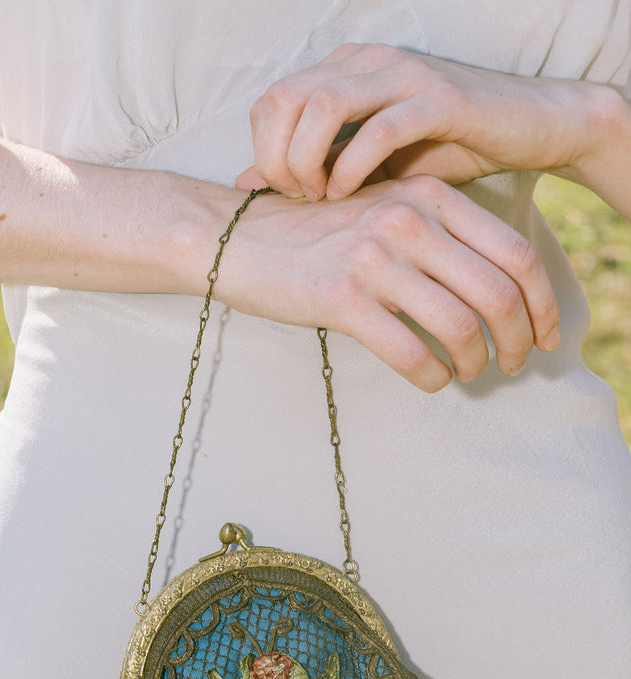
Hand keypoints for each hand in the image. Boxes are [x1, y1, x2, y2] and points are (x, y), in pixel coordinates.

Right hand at [216, 176, 559, 390]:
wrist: (237, 238)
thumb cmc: (316, 234)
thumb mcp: (384, 212)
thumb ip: (439, 236)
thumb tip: (495, 292)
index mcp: (428, 196)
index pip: (515, 253)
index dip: (543, 303)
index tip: (545, 334)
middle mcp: (408, 220)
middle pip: (498, 294)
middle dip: (519, 341)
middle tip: (514, 365)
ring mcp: (374, 257)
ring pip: (461, 328)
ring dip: (476, 363)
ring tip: (470, 373)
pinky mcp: (343, 298)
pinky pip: (412, 353)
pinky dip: (434, 377)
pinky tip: (433, 380)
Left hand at [237, 43, 597, 200]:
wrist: (528, 130)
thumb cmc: (447, 150)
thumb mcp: (369, 165)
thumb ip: (315, 170)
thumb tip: (248, 186)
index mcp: (345, 72)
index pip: (273, 100)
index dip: (265, 150)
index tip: (285, 195)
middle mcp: (366, 62)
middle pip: (285, 98)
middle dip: (277, 158)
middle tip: (297, 199)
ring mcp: (402, 75)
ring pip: (323, 104)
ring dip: (309, 159)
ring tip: (321, 198)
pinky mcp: (439, 99)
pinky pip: (379, 128)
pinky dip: (354, 165)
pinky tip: (352, 195)